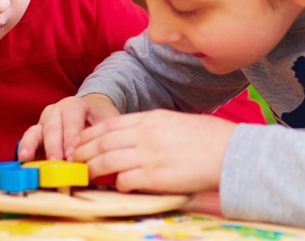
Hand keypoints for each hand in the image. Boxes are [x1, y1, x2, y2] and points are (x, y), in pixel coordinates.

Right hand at [18, 94, 119, 161]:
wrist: (91, 110)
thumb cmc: (100, 118)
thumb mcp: (108, 122)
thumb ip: (105, 137)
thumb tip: (103, 158)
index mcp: (73, 105)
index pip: (71, 120)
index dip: (71, 137)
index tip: (72, 154)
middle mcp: (55, 111)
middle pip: (52, 128)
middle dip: (53, 146)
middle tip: (56, 161)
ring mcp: (43, 122)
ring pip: (35, 132)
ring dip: (31, 146)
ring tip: (26, 158)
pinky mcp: (36, 135)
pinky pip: (28, 142)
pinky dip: (25, 151)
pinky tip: (23, 161)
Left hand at [72, 109, 235, 193]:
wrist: (231, 153)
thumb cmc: (207, 138)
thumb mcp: (175, 123)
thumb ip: (151, 129)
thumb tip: (130, 140)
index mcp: (151, 119)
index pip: (109, 125)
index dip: (89, 135)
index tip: (79, 142)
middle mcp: (146, 135)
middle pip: (103, 142)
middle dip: (83, 152)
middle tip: (73, 161)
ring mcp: (150, 156)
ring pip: (108, 161)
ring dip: (93, 169)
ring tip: (85, 174)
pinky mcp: (157, 177)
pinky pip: (126, 180)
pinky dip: (117, 184)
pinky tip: (118, 186)